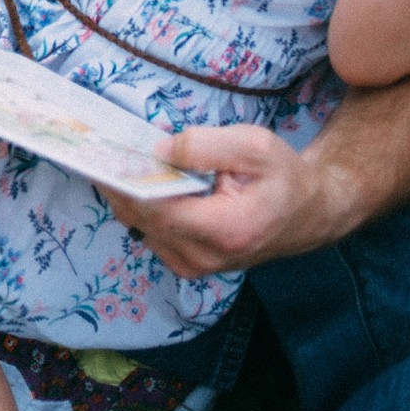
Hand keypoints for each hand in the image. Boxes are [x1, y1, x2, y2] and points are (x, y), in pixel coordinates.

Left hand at [103, 124, 354, 278]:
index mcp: (225, 229)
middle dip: (120, 182)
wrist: (307, 213)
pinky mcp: (188, 264)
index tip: (104, 152)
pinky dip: (140, 206)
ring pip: (139, 226)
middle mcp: (205, 257)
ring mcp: (195, 265)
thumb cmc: (283, 177)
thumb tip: (158, 150)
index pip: (155, 208)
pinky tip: (142, 181)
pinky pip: (149, 232)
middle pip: (140, 218)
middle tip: (102, 149)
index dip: (125, 179)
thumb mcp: (254, 145)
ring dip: (128, 194)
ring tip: (119, 161)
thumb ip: (205, 145)